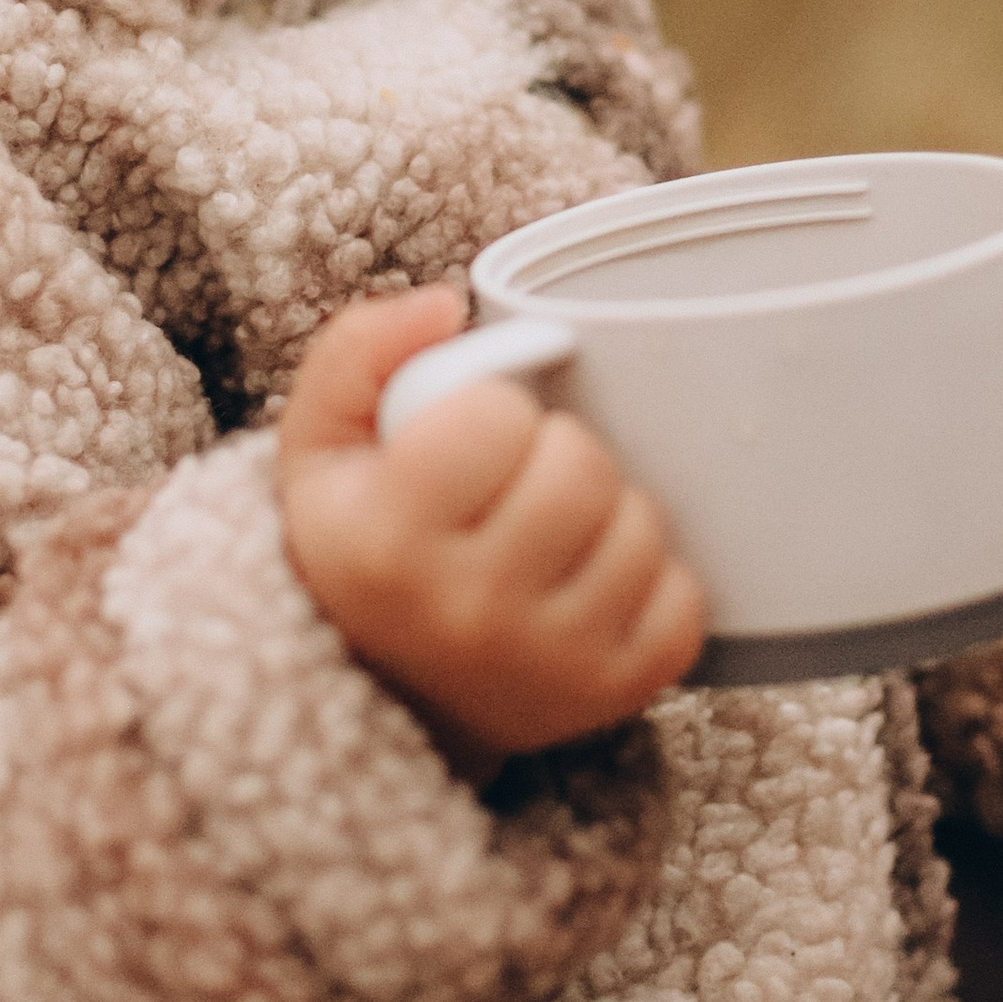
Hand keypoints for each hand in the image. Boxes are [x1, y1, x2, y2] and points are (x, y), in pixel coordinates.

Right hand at [278, 288, 708, 786]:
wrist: (389, 695)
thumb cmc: (364, 553)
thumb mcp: (320, 449)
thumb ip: (358, 352)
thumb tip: (444, 306)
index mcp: (388, 539)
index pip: (498, 418)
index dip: (491, 412)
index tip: (467, 443)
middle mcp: (468, 610)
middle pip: (581, 467)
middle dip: (557, 453)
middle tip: (519, 482)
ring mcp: (546, 662)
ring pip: (639, 527)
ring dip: (608, 513)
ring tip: (556, 533)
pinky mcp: (610, 694)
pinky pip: (682, 601)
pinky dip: (653, 582)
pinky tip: (594, 583)